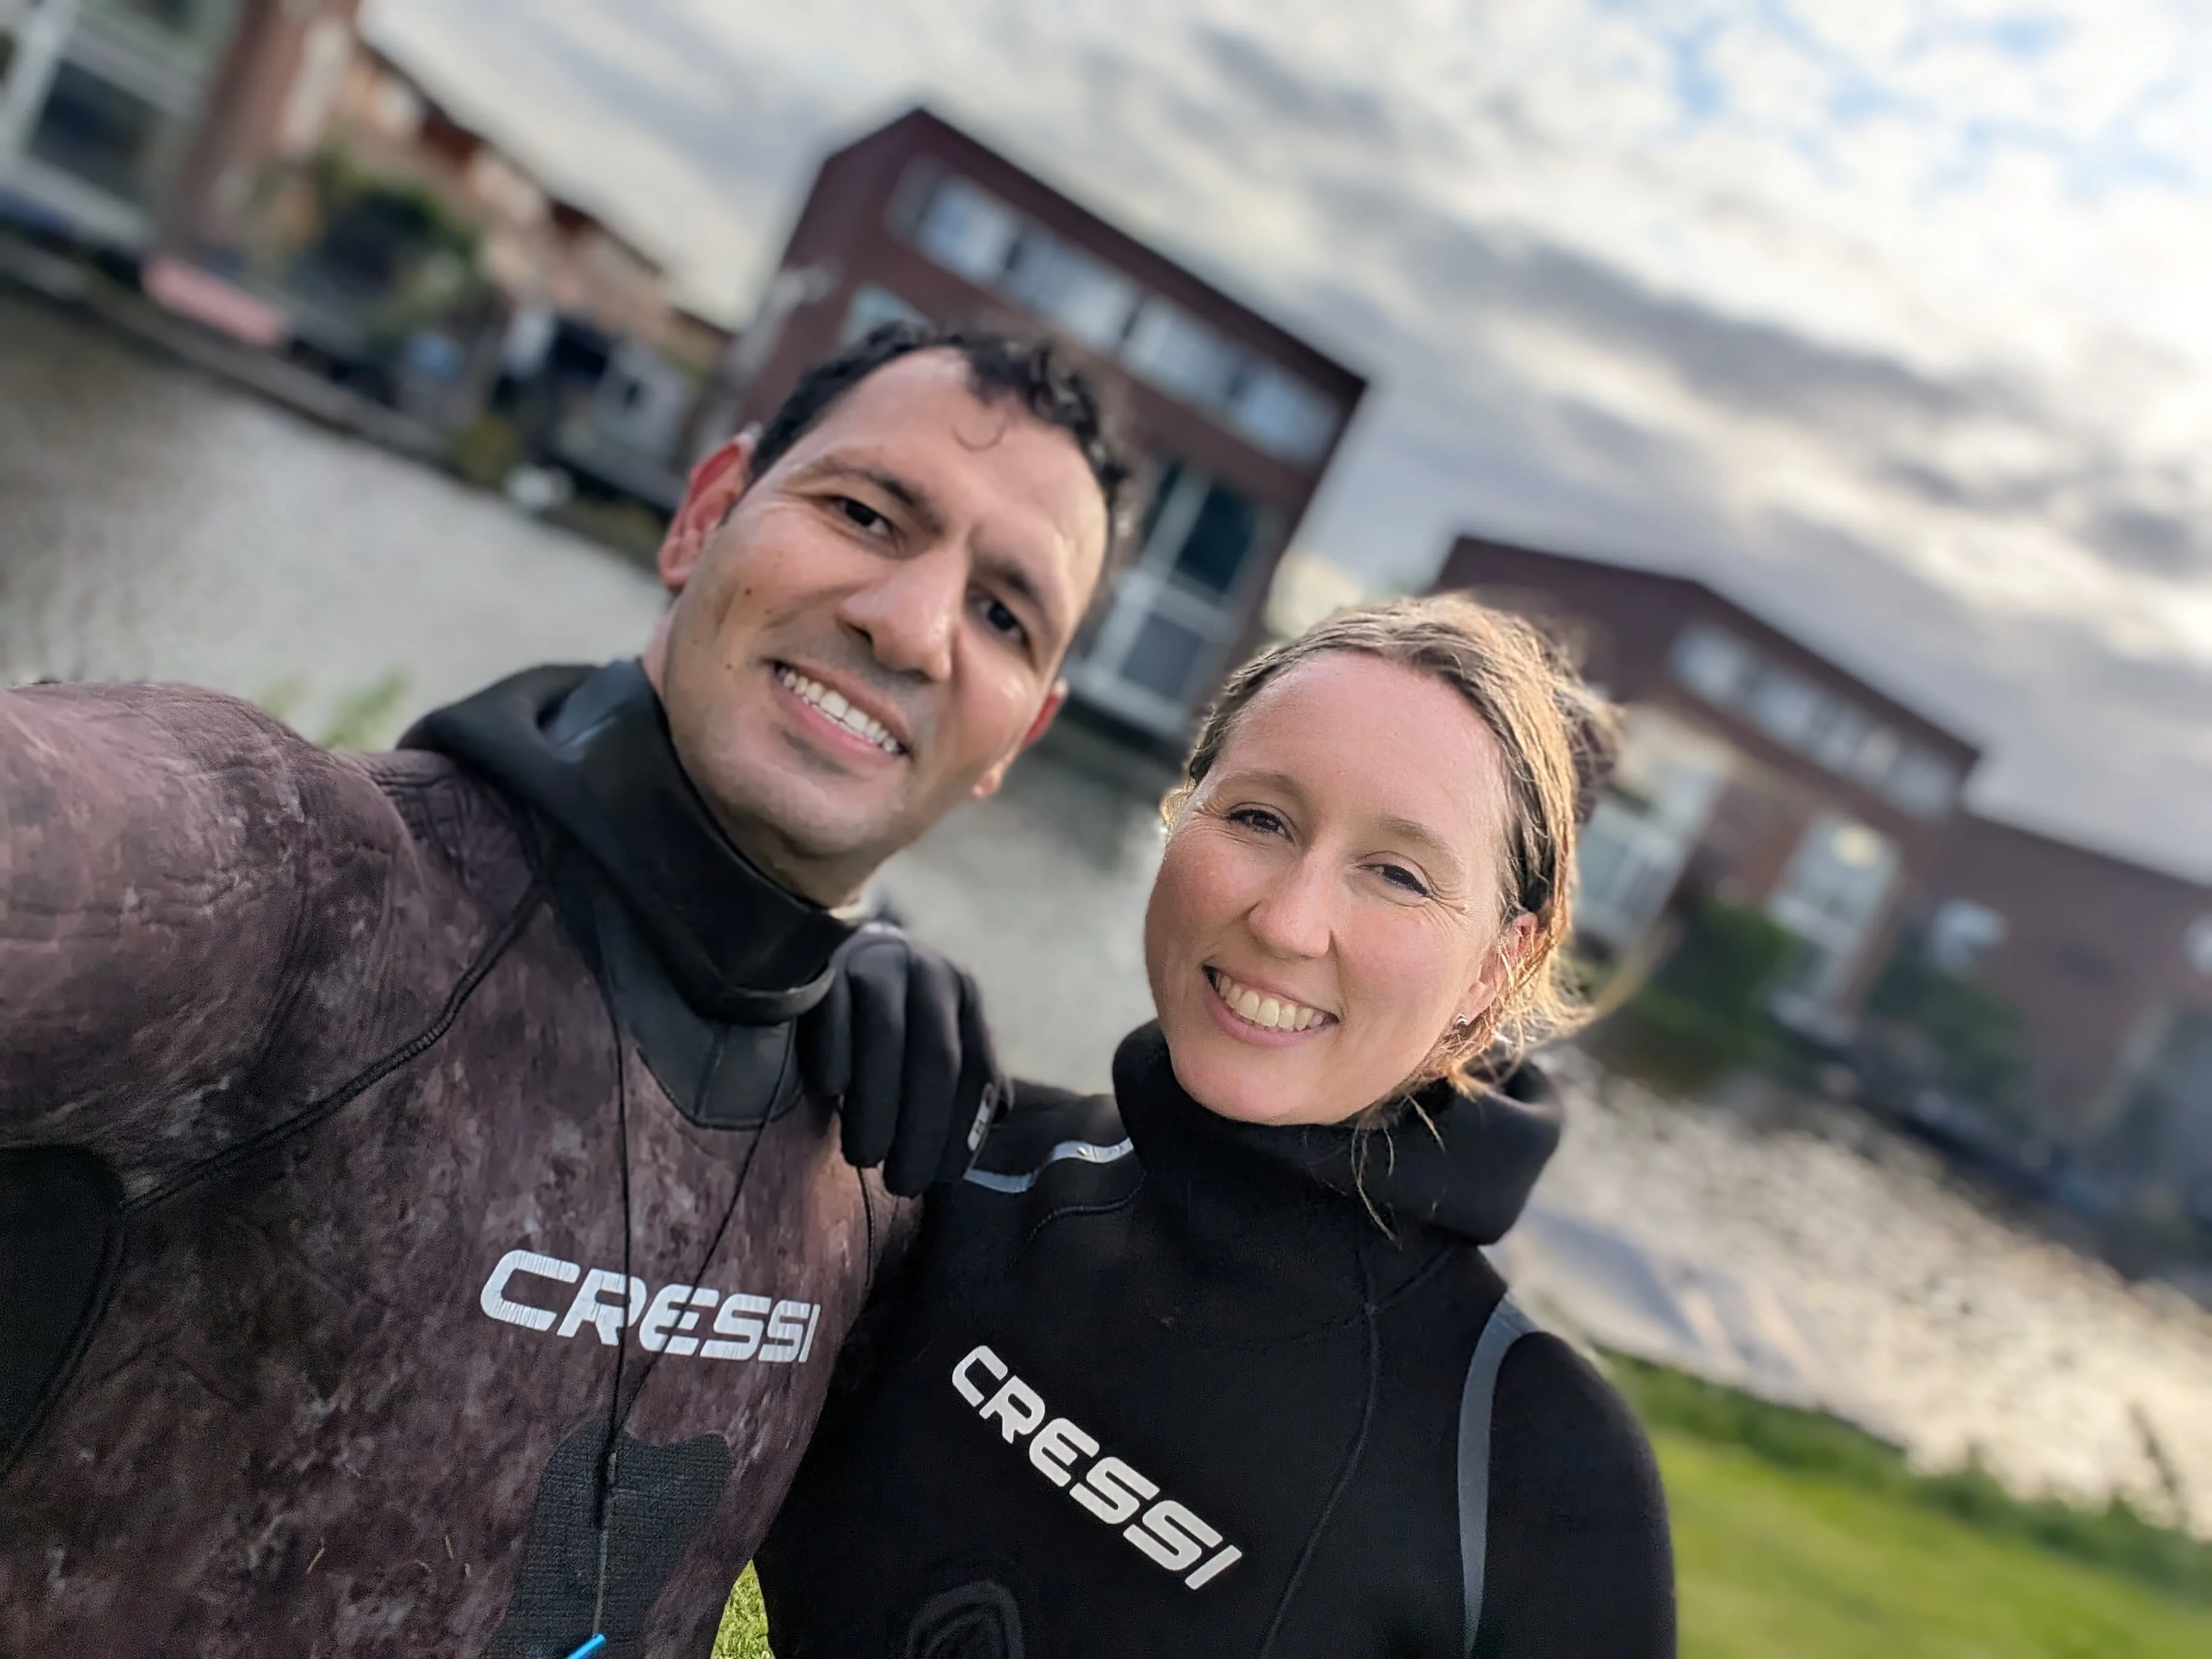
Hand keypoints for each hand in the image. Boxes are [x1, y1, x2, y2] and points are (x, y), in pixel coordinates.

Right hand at [797, 923, 1005, 1195]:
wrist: (840, 950)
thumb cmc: (895, 1017)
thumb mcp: (939, 1034)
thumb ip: (964, 1074)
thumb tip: (996, 1120)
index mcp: (963, 996)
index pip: (975, 1069)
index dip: (964, 1130)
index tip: (944, 1178)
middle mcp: (928, 974)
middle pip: (934, 1059)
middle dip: (922, 1129)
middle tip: (903, 1182)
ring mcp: (877, 963)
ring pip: (885, 1037)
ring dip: (877, 1106)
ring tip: (864, 1156)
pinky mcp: (826, 964)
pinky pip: (831, 1011)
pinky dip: (833, 1054)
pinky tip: (829, 1094)